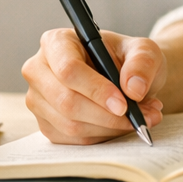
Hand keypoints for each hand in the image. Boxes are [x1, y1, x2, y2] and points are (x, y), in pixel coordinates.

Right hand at [21, 28, 165, 143]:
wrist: (126, 77)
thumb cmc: (128, 58)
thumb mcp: (143, 50)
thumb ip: (142, 62)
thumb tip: (133, 88)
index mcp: (57, 42)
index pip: (68, 69)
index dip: (96, 89)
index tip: (123, 104)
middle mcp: (40, 70)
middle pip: (66, 101)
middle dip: (106, 115)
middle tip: (139, 116)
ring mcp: (39, 100)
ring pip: (70, 124)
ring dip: (110, 127)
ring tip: (140, 118)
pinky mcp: (47, 124)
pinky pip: (73, 139)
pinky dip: (103, 136)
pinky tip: (121, 124)